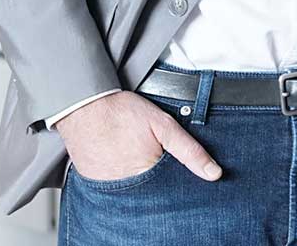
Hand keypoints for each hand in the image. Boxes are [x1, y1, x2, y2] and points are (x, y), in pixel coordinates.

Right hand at [53, 90, 221, 181]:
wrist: (83, 104)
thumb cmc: (121, 111)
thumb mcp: (164, 125)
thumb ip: (189, 151)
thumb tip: (213, 173)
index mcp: (147, 176)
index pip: (171, 190)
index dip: (176, 179)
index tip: (171, 166)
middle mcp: (125, 188)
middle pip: (151, 193)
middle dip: (156, 179)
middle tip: (147, 153)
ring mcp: (107, 187)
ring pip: (132, 191)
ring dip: (137, 178)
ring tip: (132, 153)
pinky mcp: (93, 183)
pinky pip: (112, 187)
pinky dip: (119, 176)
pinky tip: (120, 158)